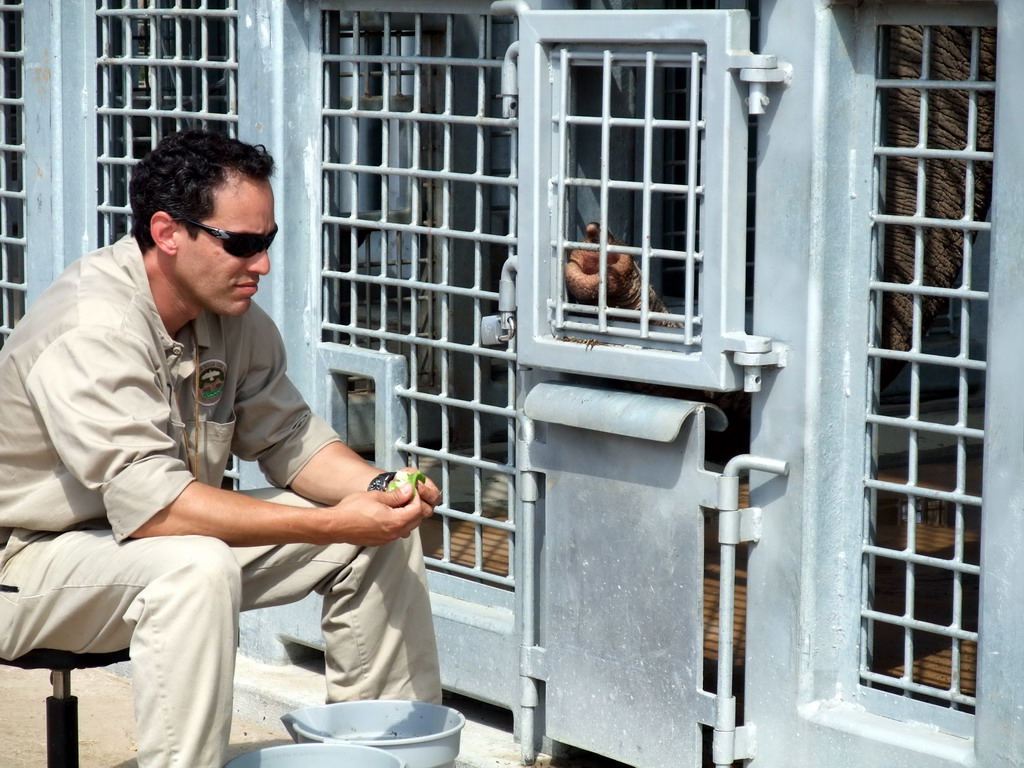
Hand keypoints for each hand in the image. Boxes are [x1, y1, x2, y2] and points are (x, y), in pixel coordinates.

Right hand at [323, 468, 438, 545]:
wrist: (336, 525)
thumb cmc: (352, 510)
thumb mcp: (376, 496)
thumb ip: (396, 495)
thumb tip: (409, 490)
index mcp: (396, 521)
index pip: (417, 510)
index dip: (415, 498)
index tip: (410, 491)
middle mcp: (394, 533)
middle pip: (415, 521)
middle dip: (413, 507)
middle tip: (405, 496)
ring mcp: (387, 539)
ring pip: (406, 528)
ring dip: (406, 516)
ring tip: (396, 504)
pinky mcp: (380, 541)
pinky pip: (395, 532)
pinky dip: (396, 524)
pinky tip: (387, 514)